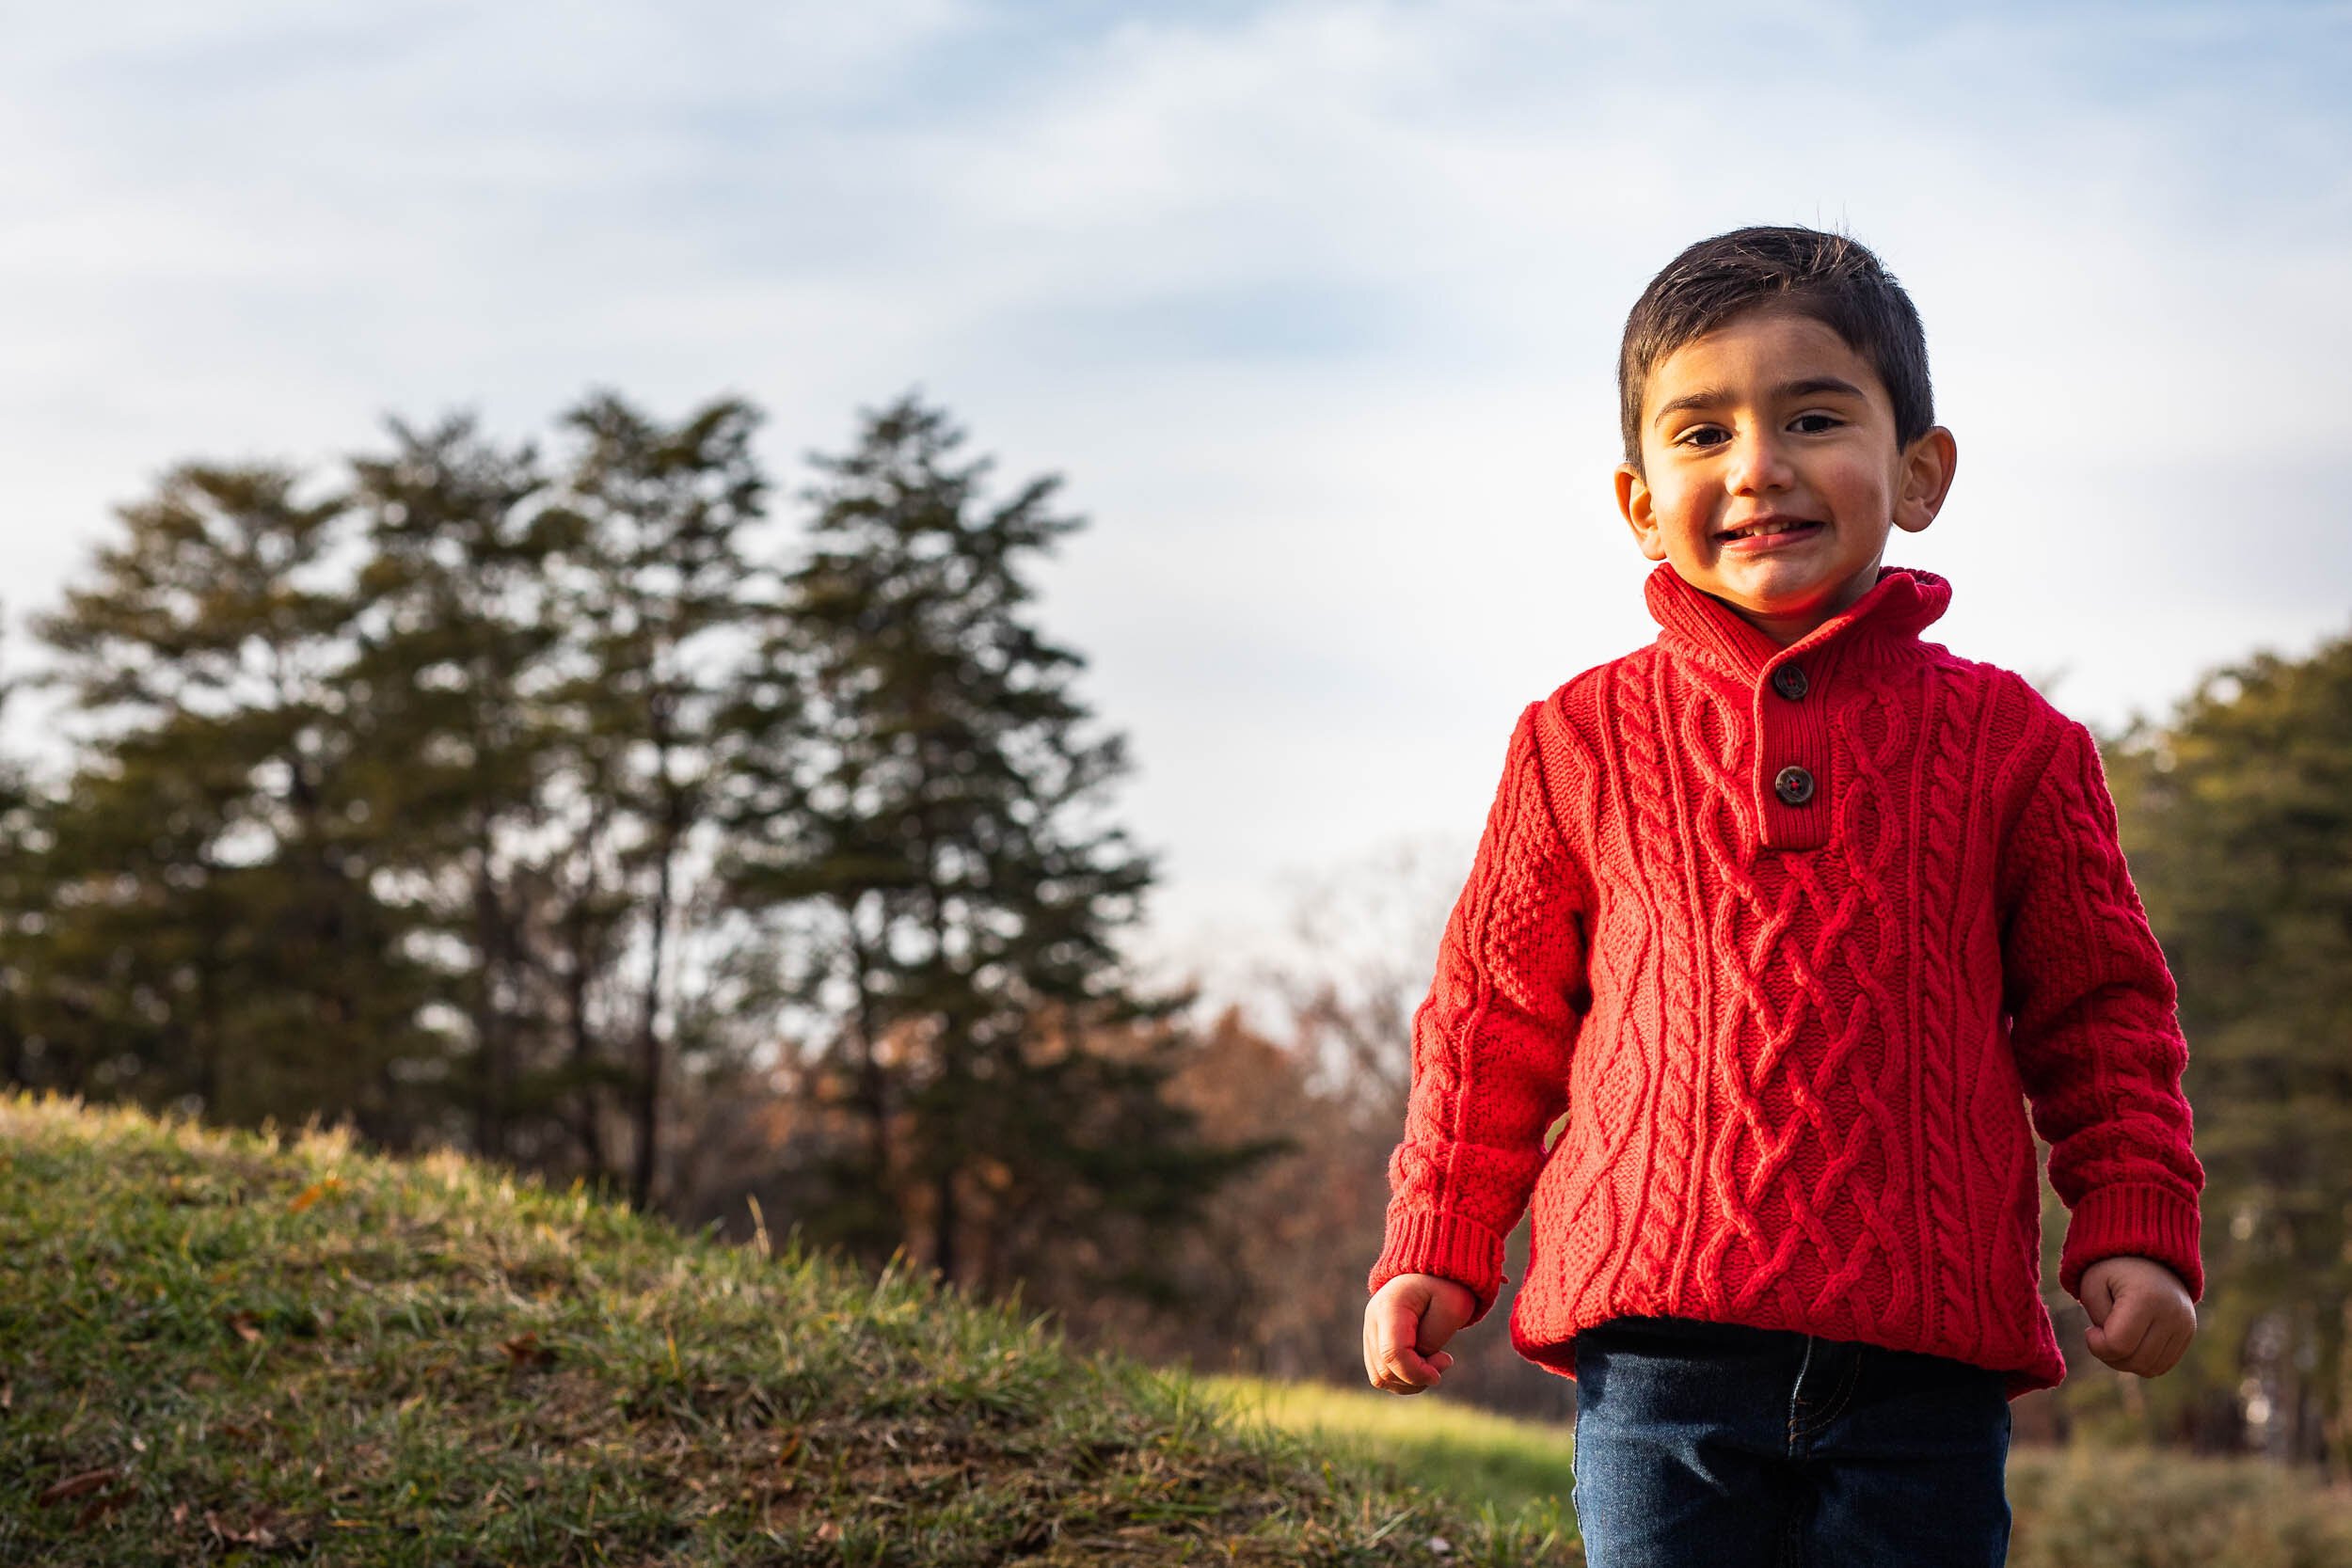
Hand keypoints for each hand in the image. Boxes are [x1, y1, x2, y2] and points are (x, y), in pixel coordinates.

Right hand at [1364, 1273, 1477, 1393]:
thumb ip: (1434, 1337)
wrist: (1430, 1270)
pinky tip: (1423, 1364)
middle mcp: (1373, 1321)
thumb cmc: (1445, 1286)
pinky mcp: (1374, 1343)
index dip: (1418, 1371)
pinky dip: (1404, 1379)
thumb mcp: (1452, 1305)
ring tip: (1433, 1362)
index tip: (1446, 1361)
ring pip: (1381, 1377)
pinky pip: (1382, 1375)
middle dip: (1418, 1377)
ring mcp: (1370, 1333)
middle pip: (1385, 1370)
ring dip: (1411, 1381)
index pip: (1393, 1354)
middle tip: (1444, 1359)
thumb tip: (1421, 1363)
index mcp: (1390, 1308)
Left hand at [2078, 1255, 2195, 1376]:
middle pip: (2136, 1361)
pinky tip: (2130, 1342)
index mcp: (2146, 1298)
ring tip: (2115, 1338)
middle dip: (2109, 1356)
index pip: (2118, 1345)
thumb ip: (2097, 1318)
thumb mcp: (2091, 1284)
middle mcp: (2172, 1314)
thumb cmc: (2112, 1268)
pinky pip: (2162, 1365)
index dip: (2097, 1345)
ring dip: (2126, 1362)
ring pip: (2150, 1369)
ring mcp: (2185, 1325)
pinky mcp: (2188, 1333)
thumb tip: (2113, 1350)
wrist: (2147, 1253)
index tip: (2090, 1330)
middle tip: (2100, 1336)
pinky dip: (2142, 1361)